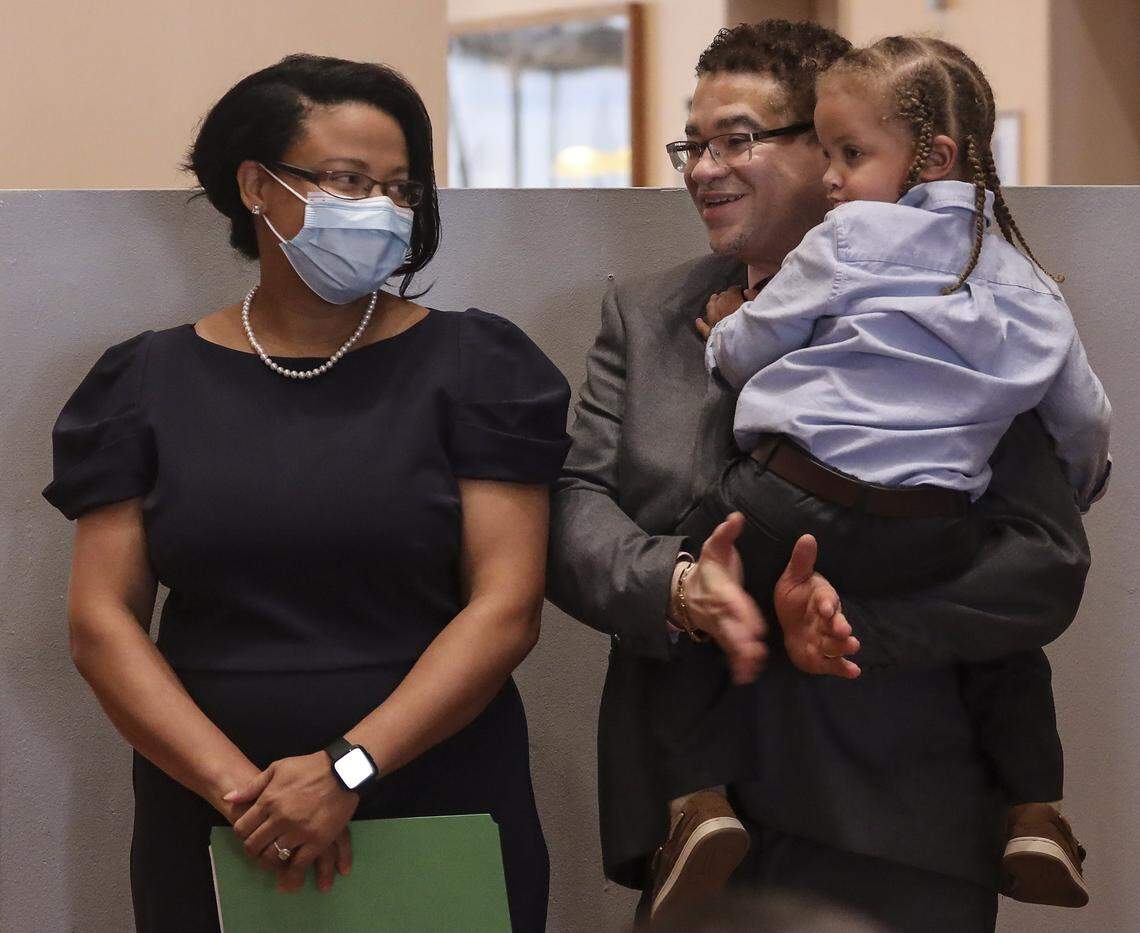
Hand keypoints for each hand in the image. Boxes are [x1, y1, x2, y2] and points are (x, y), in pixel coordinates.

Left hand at [226, 752, 359, 888]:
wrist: (343, 771)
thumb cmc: (309, 767)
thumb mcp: (278, 768)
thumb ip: (252, 786)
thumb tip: (228, 798)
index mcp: (268, 800)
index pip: (242, 828)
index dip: (242, 834)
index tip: (249, 834)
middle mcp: (280, 818)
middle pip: (254, 846)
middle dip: (253, 850)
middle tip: (260, 849)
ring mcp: (299, 831)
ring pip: (273, 857)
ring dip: (269, 862)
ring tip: (273, 859)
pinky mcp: (318, 840)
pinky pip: (299, 863)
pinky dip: (292, 871)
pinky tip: (290, 870)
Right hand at [683, 513, 767, 683]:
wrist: (685, 592)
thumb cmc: (708, 569)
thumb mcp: (714, 547)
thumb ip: (726, 533)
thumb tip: (737, 516)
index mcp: (723, 591)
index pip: (733, 603)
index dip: (743, 613)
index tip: (755, 624)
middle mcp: (722, 612)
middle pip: (731, 628)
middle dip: (742, 640)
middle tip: (755, 651)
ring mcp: (722, 627)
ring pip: (731, 644)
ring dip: (741, 657)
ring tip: (752, 669)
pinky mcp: (724, 637)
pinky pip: (730, 652)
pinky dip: (737, 664)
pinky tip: (747, 676)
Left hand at [696, 286, 756, 339]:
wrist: (743, 342)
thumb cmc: (752, 323)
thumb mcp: (757, 305)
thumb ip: (753, 295)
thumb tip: (746, 291)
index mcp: (732, 300)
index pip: (733, 290)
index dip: (737, 290)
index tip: (741, 292)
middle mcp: (720, 307)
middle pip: (721, 298)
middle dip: (725, 296)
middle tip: (730, 297)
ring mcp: (713, 321)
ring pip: (710, 308)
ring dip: (712, 302)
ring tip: (714, 298)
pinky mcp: (710, 334)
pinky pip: (703, 328)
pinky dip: (700, 324)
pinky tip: (698, 321)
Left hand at [773, 534, 860, 678]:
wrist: (790, 622)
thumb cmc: (793, 598)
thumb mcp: (793, 578)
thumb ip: (801, 561)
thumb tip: (807, 536)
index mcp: (822, 599)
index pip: (826, 600)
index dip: (826, 604)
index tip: (825, 607)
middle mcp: (828, 621)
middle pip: (836, 624)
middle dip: (840, 627)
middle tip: (844, 631)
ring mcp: (827, 639)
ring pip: (837, 644)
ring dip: (844, 646)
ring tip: (852, 646)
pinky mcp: (823, 658)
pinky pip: (835, 663)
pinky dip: (844, 668)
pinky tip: (854, 672)